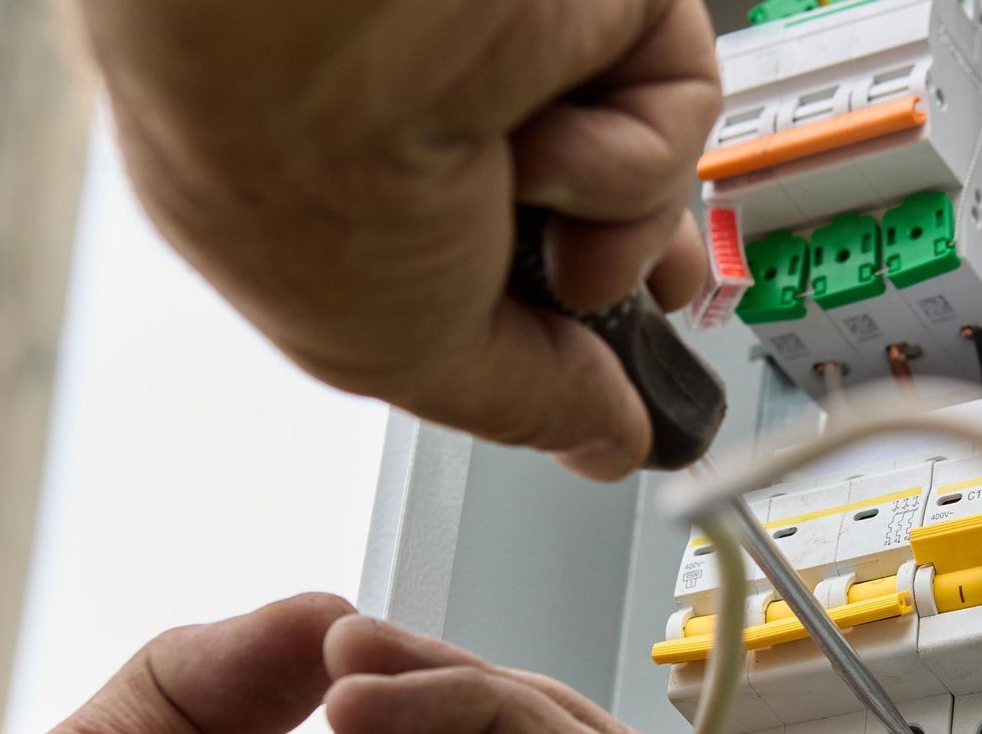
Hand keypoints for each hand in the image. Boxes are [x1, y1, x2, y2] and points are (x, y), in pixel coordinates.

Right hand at [74, 0, 722, 479]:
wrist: (325, 27)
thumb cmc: (301, 166)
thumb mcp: (403, 355)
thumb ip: (520, 403)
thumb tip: (603, 442)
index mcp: (362, 187)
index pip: (491, 266)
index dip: (562, 326)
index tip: (601, 382)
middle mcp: (444, 110)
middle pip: (594, 210)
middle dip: (629, 274)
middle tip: (632, 304)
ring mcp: (525, 53)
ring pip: (646, 172)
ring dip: (617, 222)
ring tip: (550, 208)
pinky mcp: (603, 4)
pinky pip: (679, 103)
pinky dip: (639, 149)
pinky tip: (564, 138)